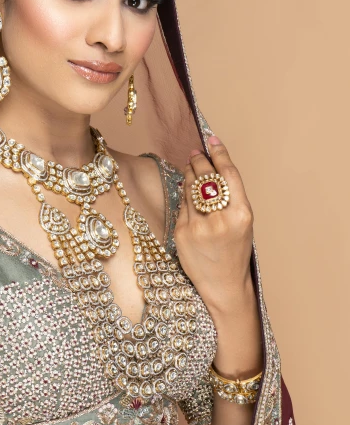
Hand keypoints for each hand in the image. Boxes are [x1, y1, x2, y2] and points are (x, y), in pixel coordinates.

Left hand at [173, 135, 254, 312]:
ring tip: (191, 168)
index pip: (228, 174)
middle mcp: (220, 219)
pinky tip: (186, 193)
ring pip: (190, 189)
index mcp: (241, 215)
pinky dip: (184, 197)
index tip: (212, 140)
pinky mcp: (181, 234)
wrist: (224, 285)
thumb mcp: (243, 223)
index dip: (219, 153)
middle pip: (206, 178)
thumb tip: (210, 168)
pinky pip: (181, 206)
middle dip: (200, 161)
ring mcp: (198, 227)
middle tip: (196, 153)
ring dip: (189, 175)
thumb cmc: (235, 251)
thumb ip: (230, 198)